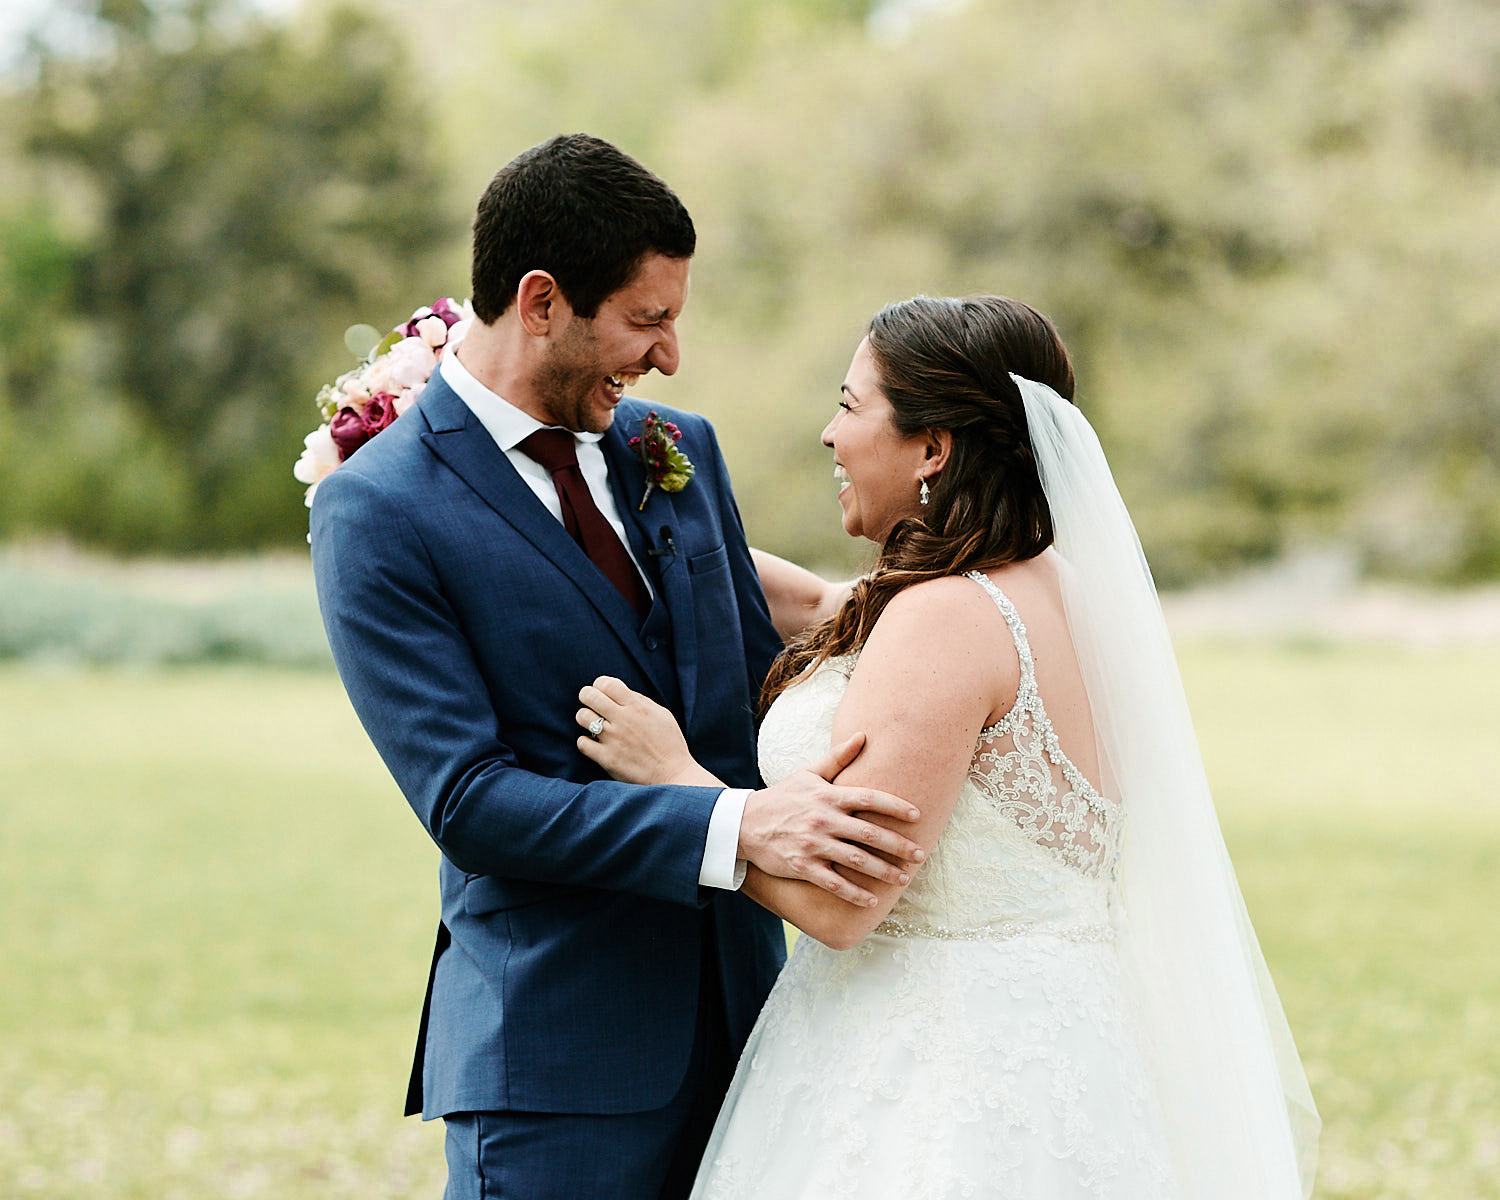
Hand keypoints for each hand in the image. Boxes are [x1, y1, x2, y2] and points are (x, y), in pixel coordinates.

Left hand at [576, 676, 716, 785]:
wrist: (673, 775)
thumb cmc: (669, 744)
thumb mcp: (662, 714)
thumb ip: (640, 701)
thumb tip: (619, 692)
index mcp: (637, 707)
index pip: (607, 683)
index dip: (600, 684)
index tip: (601, 691)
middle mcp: (623, 720)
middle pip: (589, 695)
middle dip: (587, 695)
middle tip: (591, 703)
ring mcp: (613, 739)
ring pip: (582, 716)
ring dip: (585, 718)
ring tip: (593, 724)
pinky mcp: (607, 759)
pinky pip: (582, 743)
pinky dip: (585, 742)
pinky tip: (594, 743)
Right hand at [740, 733, 924, 907]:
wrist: (744, 823)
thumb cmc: (782, 797)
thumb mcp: (808, 773)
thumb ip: (838, 757)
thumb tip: (863, 734)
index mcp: (828, 795)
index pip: (869, 797)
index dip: (895, 806)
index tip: (917, 815)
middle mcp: (823, 819)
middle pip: (869, 833)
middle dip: (898, 845)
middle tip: (920, 854)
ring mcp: (813, 844)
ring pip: (856, 860)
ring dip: (883, 871)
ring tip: (904, 878)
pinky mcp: (802, 866)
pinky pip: (833, 883)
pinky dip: (854, 894)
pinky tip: (872, 901)